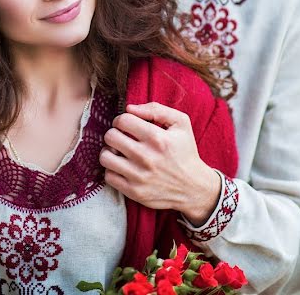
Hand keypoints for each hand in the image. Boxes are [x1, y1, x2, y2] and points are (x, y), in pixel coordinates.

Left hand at [100, 102, 219, 224]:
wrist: (194, 187)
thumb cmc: (185, 152)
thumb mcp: (181, 123)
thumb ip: (156, 109)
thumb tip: (130, 108)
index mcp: (157, 138)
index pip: (123, 120)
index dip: (121, 120)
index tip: (126, 125)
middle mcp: (147, 157)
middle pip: (110, 136)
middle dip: (114, 133)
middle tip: (121, 138)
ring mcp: (139, 176)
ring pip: (105, 157)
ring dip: (110, 152)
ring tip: (119, 152)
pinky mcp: (134, 192)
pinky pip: (108, 176)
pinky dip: (112, 170)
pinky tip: (122, 167)